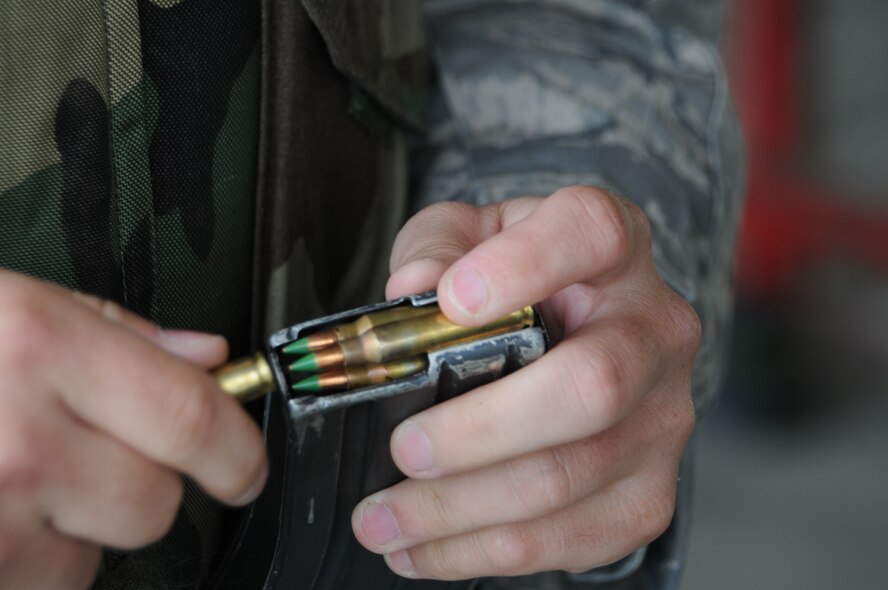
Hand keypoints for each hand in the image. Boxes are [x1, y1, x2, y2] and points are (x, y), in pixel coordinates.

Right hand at [0, 271, 266, 589]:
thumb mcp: (12, 307)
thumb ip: (119, 333)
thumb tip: (210, 357)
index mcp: (42, 348)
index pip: (190, 415)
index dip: (234, 449)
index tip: (244, 466)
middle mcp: (22, 441)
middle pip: (154, 502)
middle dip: (145, 488)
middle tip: (92, 458)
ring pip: (93, 558)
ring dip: (76, 531)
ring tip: (17, 483)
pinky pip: (40, 584)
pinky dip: (28, 560)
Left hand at [351, 186, 698, 579]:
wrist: (579, 335)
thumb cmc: (513, 282)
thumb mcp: (469, 239)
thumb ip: (436, 247)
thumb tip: (411, 292)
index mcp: (610, 250)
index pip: (592, 234)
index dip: (526, 266)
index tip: (453, 301)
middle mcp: (653, 332)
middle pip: (593, 386)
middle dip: (483, 429)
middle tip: (405, 448)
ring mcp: (661, 418)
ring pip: (570, 478)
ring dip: (462, 510)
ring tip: (383, 519)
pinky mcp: (648, 491)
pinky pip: (572, 538)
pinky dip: (485, 552)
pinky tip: (427, 547)